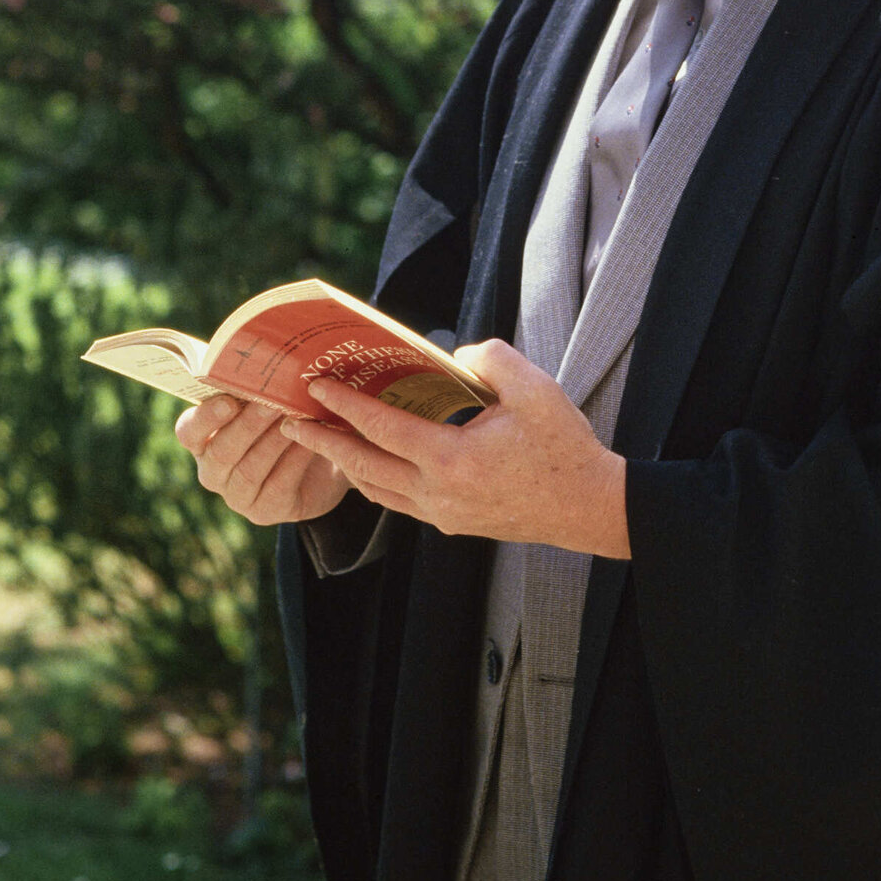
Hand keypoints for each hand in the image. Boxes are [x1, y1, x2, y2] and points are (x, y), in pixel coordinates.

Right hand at [175, 394, 350, 525]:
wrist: (325, 456)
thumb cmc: (288, 416)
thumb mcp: (270, 398)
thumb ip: (257, 383)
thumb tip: (267, 350)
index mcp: (204, 438)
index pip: (189, 431)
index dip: (206, 417)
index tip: (229, 401)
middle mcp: (213, 469)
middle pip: (221, 452)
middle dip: (247, 426)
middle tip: (271, 404)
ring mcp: (237, 495)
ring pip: (248, 471)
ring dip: (272, 443)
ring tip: (294, 418)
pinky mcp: (265, 510)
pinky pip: (277, 486)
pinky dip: (293, 461)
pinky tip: (309, 443)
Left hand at [280, 339, 629, 556]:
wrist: (590, 507)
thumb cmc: (563, 447)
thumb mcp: (533, 388)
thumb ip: (488, 359)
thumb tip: (454, 355)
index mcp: (451, 459)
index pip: (380, 428)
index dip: (343, 405)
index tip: (314, 387)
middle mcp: (438, 494)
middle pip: (364, 467)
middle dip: (323, 442)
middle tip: (290, 423)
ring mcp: (444, 515)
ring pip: (378, 491)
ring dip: (346, 465)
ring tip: (322, 442)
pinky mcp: (455, 525)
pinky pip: (401, 503)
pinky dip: (376, 482)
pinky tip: (371, 467)